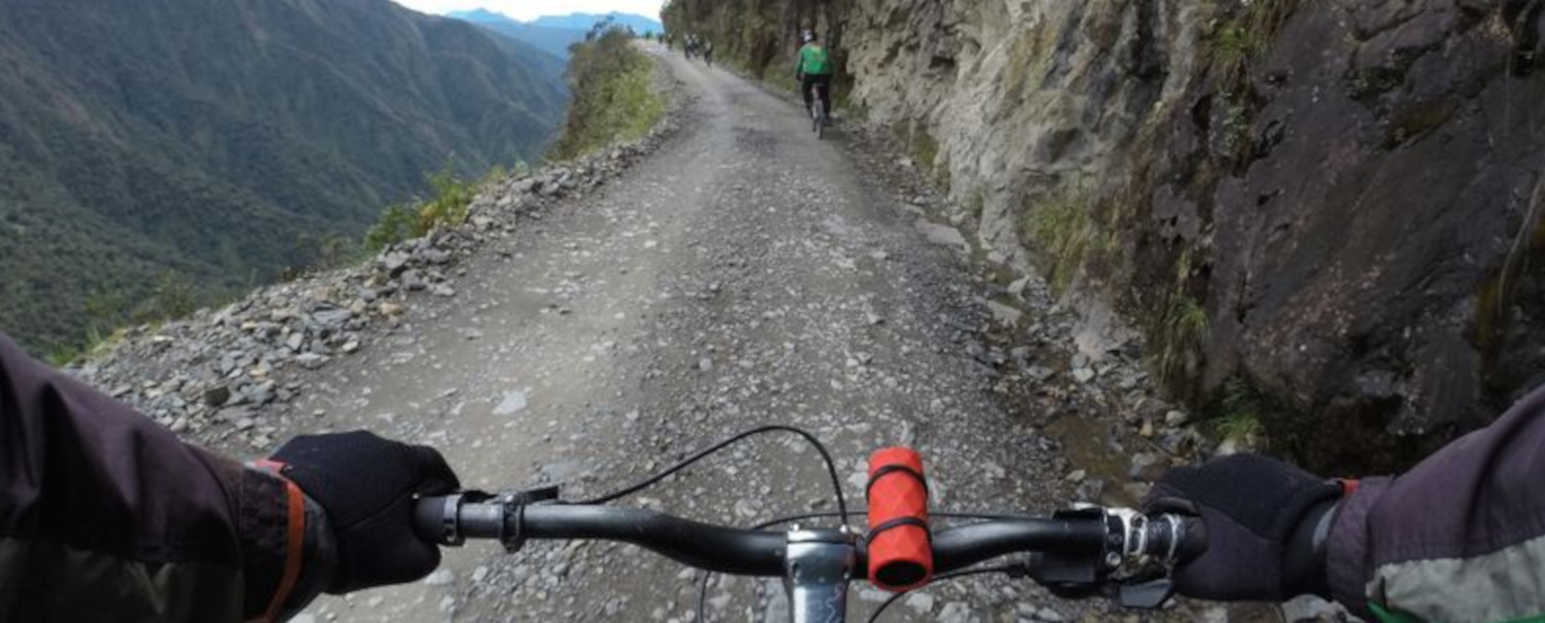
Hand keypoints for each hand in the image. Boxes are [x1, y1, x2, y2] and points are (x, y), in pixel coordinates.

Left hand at [272, 431, 459, 592]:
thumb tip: (429, 547)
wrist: (281, 531)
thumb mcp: (403, 561)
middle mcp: (369, 442)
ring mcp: (330, 442)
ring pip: (354, 465)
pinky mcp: (296, 448)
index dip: (441, 483)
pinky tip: (315, 509)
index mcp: (402, 460)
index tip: (441, 499)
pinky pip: (320, 466)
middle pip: (392, 464)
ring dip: (355, 486)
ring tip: (343, 518)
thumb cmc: (349, 540)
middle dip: (394, 489)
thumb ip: (428, 553)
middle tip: (388, 519)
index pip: (434, 465)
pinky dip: (323, 484)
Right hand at [1142, 454, 1342, 600]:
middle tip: (1207, 543)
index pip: (1161, 490)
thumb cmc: (1262, 559)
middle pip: (1192, 486)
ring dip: (1223, 507)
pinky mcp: (1277, 468)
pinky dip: (1249, 503)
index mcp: (1196, 483)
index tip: (1170, 538)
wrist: (1326, 542)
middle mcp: (1219, 464)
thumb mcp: (1210, 580)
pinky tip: (1263, 527)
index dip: (1161, 515)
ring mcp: (1252, 462)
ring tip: (1239, 538)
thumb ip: (1179, 573)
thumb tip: (1173, 568)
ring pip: (1223, 485)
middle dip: (1195, 513)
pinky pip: (1251, 484)